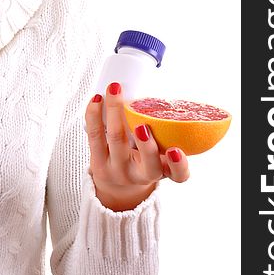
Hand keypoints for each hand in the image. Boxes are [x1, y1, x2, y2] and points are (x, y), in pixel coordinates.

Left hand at [85, 82, 189, 211]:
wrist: (117, 183)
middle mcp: (142, 175)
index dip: (178, 164)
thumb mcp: (160, 155)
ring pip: (117, 141)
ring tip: (115, 92)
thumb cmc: (143, 161)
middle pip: (147, 163)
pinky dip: (94, 114)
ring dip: (115, 113)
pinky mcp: (98, 163)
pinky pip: (95, 135)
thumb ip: (167, 135)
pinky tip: (97, 99)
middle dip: (146, 145)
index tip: (175, 150)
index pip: (179, 175)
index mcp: (163, 171)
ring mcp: (118, 170)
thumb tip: (168, 94)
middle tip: (143, 125)